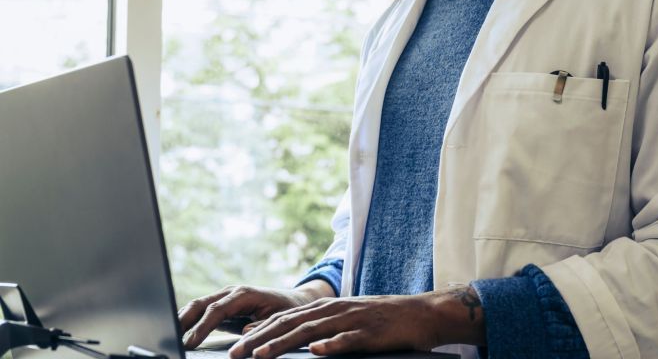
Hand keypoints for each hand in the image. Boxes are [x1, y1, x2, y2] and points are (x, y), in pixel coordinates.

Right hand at [178, 280, 333, 349]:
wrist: (296, 302)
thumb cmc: (289, 311)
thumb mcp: (280, 320)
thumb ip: (262, 325)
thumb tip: (245, 331)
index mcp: (244, 294)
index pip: (216, 311)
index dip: (201, 328)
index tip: (189, 343)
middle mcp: (232, 292)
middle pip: (200, 304)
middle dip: (183, 321)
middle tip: (170, 339)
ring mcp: (226, 297)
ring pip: (197, 306)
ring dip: (182, 320)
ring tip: (169, 337)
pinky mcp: (223, 306)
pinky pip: (202, 312)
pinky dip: (189, 321)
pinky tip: (179, 333)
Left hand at [228, 286, 486, 358]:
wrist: (420, 314)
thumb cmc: (381, 321)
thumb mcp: (346, 320)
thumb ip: (320, 328)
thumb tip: (292, 342)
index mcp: (325, 308)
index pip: (283, 319)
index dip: (256, 331)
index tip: (233, 346)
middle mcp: (333, 310)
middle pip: (289, 324)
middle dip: (259, 338)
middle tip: (235, 353)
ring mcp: (351, 320)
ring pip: (312, 331)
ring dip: (284, 343)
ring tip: (262, 355)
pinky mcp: (370, 332)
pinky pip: (348, 339)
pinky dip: (331, 345)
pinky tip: (316, 352)